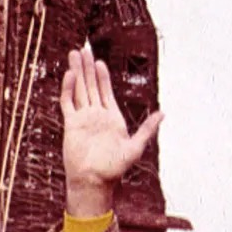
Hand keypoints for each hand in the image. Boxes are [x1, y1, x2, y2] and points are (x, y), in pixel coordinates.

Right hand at [59, 46, 162, 215]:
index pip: (105, 92)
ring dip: (77, 72)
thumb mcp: (135, 147)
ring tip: (74, 54)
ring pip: (79, 90)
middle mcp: (96, 115)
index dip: (102, 76)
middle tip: (83, 49)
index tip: (99, 61)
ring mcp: (83, 118)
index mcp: (111, 118)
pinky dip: (68, 88)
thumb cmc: (114, 169)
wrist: (94, 181)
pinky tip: (70, 75)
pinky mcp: (71, 124)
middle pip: (90, 86)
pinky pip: (68, 102)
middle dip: (87, 68)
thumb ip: (147, 129)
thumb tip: (163, 113)